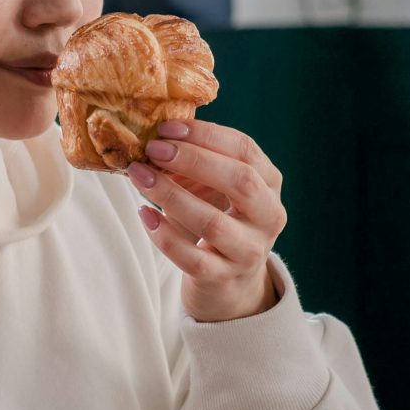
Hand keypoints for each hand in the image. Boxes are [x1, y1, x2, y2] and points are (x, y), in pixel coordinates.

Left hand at [127, 118, 286, 321]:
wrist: (229, 281)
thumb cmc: (217, 217)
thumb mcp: (215, 186)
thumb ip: (194, 162)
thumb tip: (155, 138)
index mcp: (269, 183)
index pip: (245, 150)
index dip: (206, 135)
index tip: (167, 128)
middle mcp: (269, 216)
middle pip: (240, 181)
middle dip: (193, 160)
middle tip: (153, 149)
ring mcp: (249, 251)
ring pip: (212, 222)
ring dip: (170, 195)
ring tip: (139, 176)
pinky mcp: (224, 278)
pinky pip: (192, 258)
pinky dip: (164, 235)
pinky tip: (145, 215)